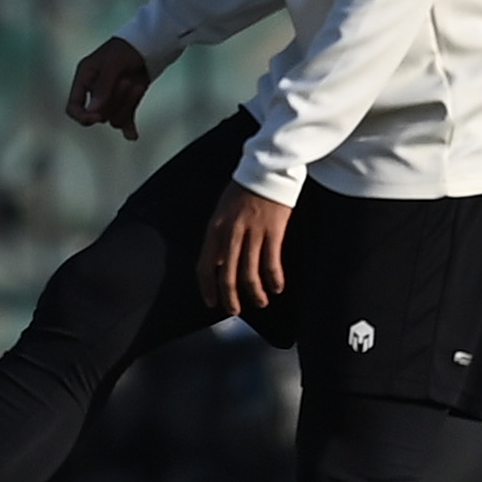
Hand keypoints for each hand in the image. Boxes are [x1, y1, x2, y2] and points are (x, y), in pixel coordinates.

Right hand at [67, 36, 153, 139]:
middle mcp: (95, 91)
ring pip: (114, 117)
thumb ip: (103, 88)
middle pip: (99, 114)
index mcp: (84, 79)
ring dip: (127, 104)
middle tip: (127, 81)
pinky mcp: (128, 101)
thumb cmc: (126, 48)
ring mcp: (112, 98)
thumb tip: (93, 112)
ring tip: (136, 84)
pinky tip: (133, 135)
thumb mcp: (113, 64)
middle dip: (115, 101)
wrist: (150, 44)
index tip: (96, 116)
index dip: (83, 115)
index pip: (74, 107)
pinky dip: (129, 127)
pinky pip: (126, 120)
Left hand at [200, 179, 291, 317]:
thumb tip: (219, 261)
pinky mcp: (273, 231)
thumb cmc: (244, 191)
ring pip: (249, 272)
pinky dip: (273, 279)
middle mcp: (230, 233)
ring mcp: (252, 232)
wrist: (266, 170)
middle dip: (230, 297)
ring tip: (260, 302)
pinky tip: (277, 288)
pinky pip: (271, 262)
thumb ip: (219, 237)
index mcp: (214, 228)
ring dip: (255, 292)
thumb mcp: (222, 212)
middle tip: (235, 311)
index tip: (211, 302)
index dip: (207, 287)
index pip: (205, 265)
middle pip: (226, 274)